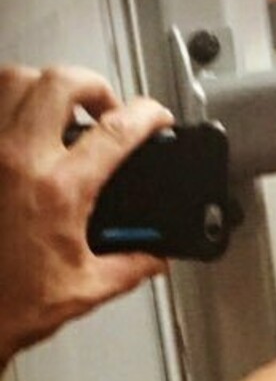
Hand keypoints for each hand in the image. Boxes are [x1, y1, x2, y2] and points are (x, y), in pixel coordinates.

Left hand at [0, 64, 174, 366]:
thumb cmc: (11, 301)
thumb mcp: (88, 288)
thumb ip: (132, 267)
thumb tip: (155, 256)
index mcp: (60, 189)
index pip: (115, 131)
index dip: (146, 115)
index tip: (156, 117)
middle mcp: (18, 158)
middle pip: (60, 82)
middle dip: (94, 86)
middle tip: (107, 107)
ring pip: (15, 79)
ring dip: (46, 84)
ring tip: (63, 106)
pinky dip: (9, 103)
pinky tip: (24, 125)